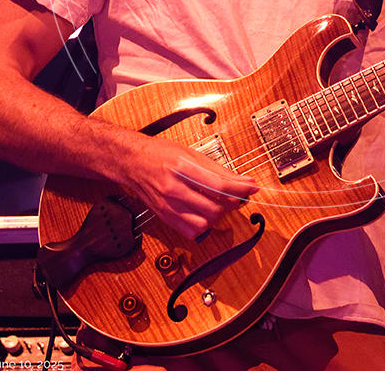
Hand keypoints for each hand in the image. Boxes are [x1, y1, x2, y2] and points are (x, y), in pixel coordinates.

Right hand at [116, 132, 257, 240]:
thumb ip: (218, 170)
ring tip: (219, 204)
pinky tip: (204, 213)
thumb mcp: (191, 153)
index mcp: (182, 168)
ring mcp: (168, 205)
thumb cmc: (160, 153)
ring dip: (218, 216)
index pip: (219, 185)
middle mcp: (174, 189)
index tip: (252, 188)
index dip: (240, 189)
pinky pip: (191, 232)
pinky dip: (204, 226)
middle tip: (236, 196)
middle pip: (214, 207)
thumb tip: (244, 181)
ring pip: (205, 223)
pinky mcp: (165, 217)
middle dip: (231, 204)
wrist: (132, 162)